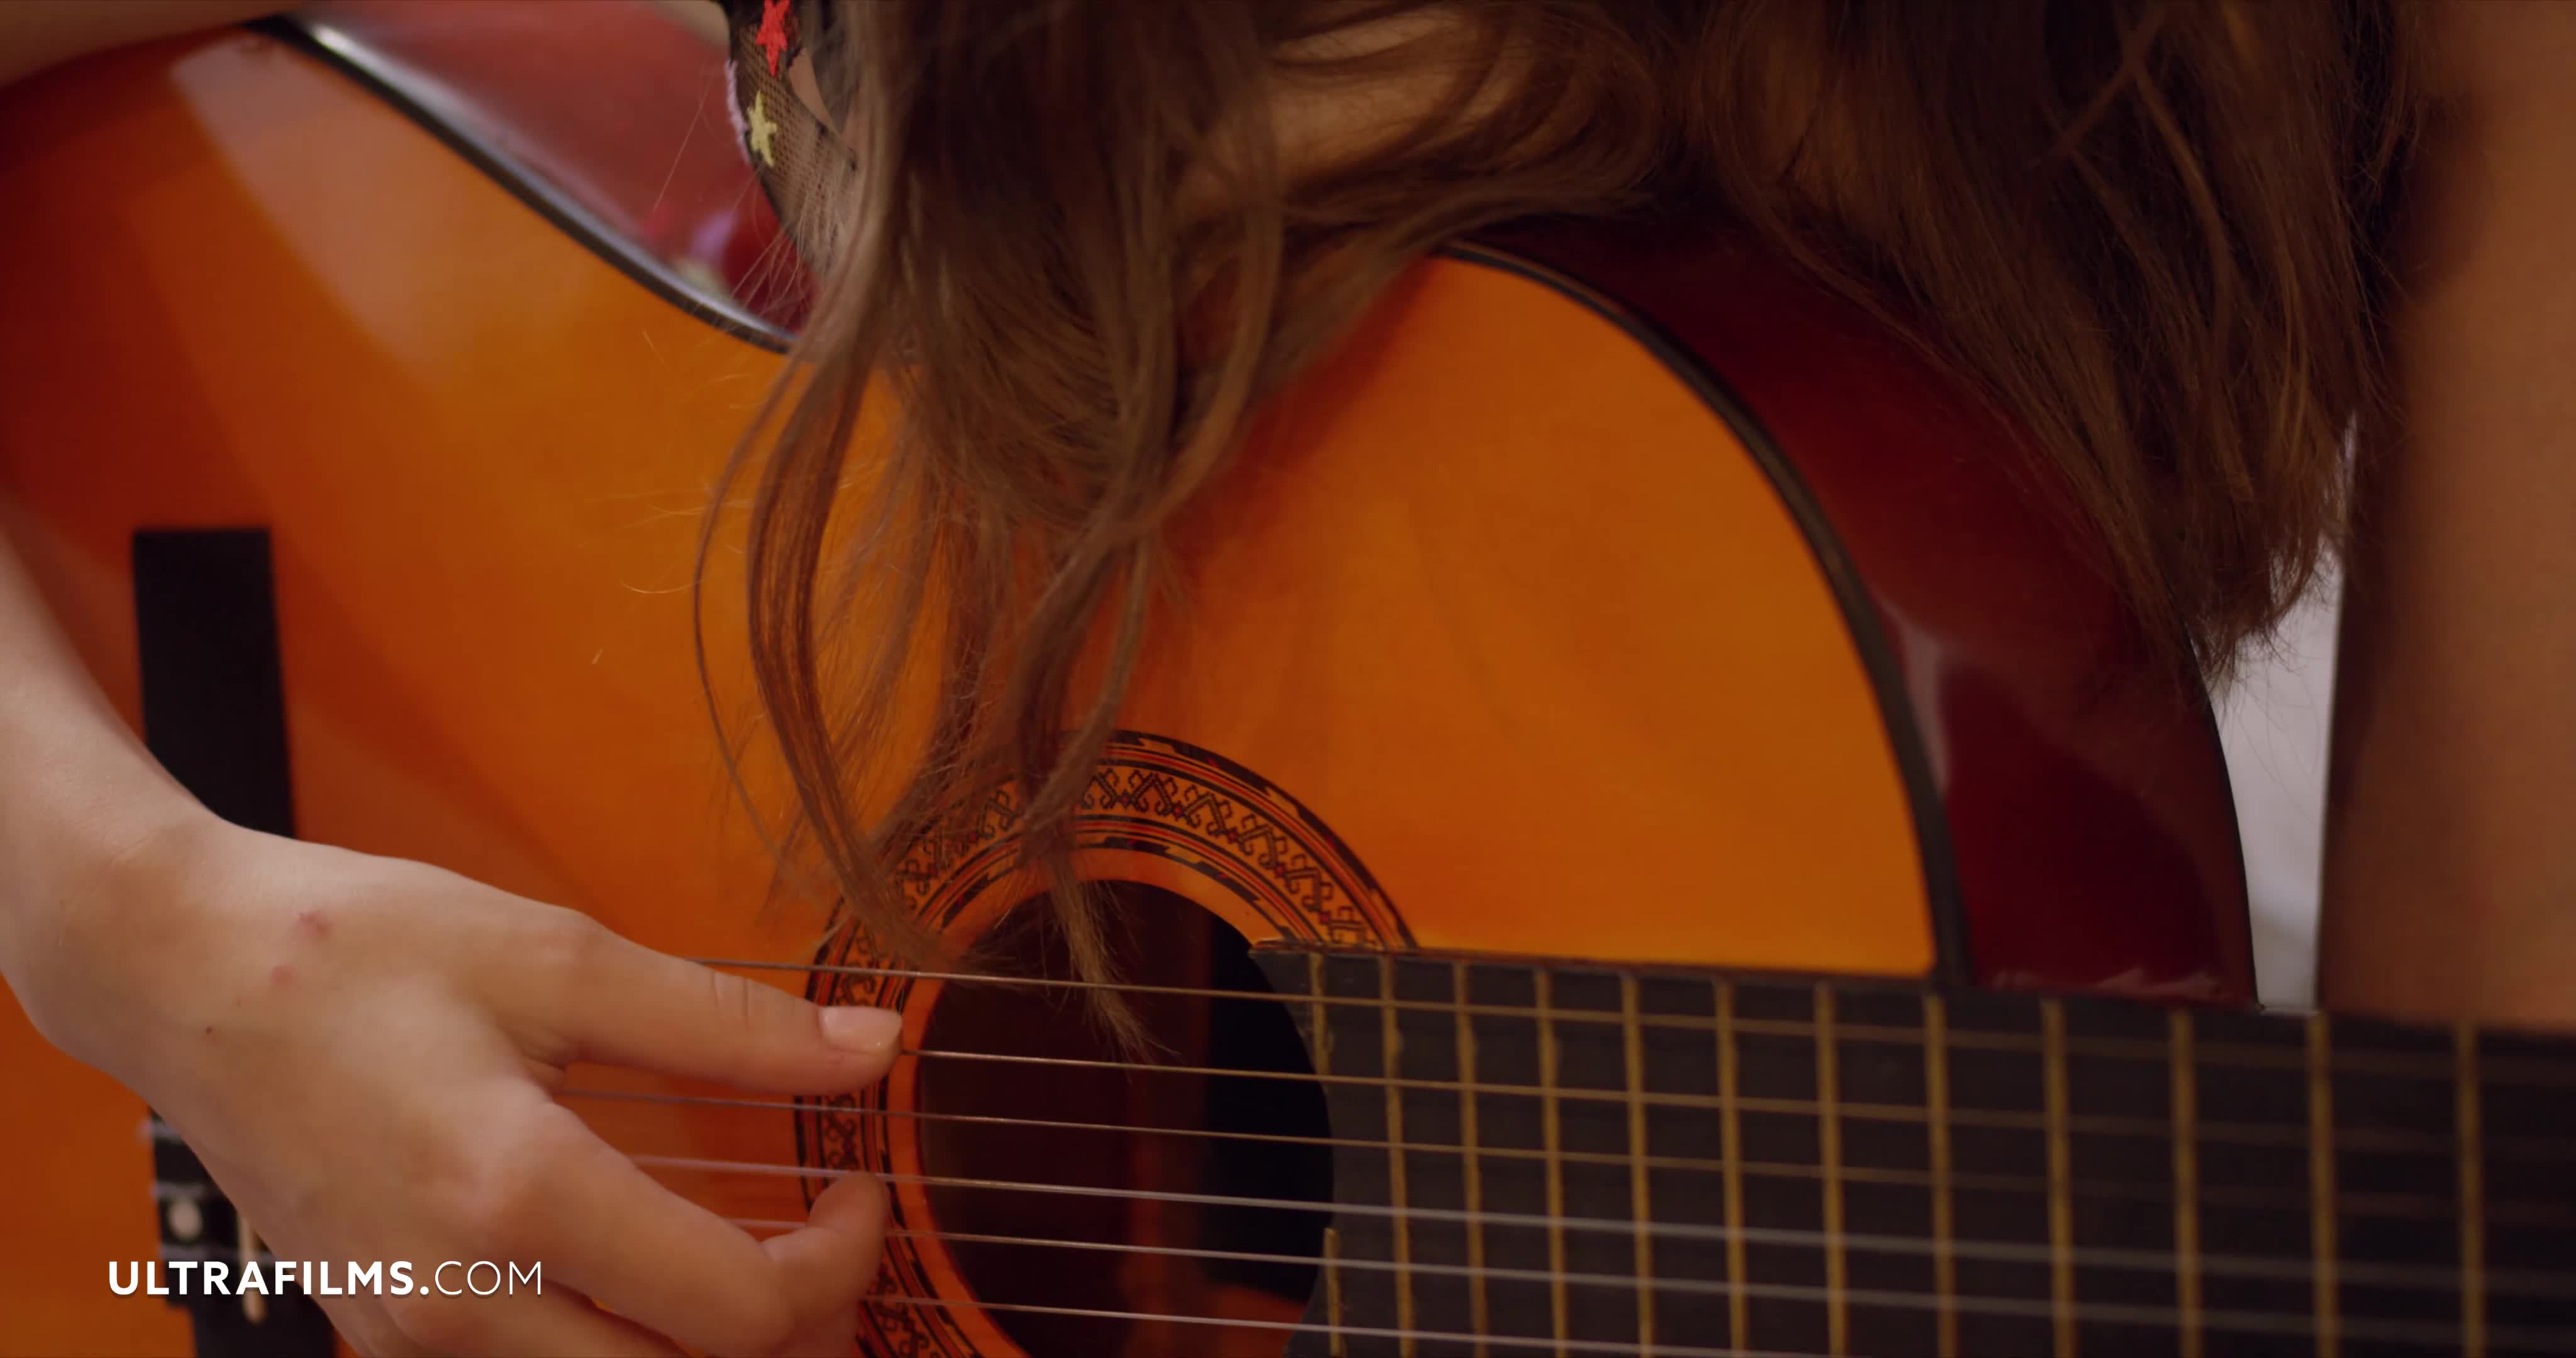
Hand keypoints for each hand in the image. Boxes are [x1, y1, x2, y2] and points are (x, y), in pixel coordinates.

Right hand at [12, 812, 896, 1355]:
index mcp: (515, 1195)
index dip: (837, 1262)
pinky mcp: (384, 1334)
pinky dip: (620, 1342)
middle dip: (790, 1329)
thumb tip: (869, 1048)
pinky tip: (652, 1267)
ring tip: (760, 1257)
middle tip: (830, 1238)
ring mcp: (411, 1332)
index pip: (735, 1313)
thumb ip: (730, 1024)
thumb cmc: (352, 949)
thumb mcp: (558, 956)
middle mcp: (457, 1298)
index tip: (861, 1187)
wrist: (177, 976)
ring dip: (703, 1345)